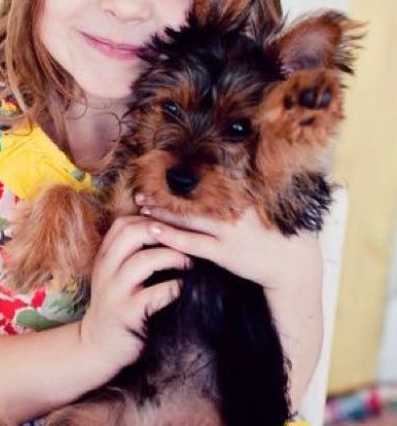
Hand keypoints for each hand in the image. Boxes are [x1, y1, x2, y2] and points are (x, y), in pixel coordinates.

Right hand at [79, 216, 189, 374]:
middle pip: (132, 233)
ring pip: (143, 261)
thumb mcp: (114, 273)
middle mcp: (105, 269)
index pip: (124, 223)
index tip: (173, 226)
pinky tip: (182, 287)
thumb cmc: (116, 302)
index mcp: (104, 256)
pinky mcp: (127, 314)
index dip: (151, 219)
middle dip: (163, 233)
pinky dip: (173, 287)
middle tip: (185, 241)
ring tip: (189, 263)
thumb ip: (129, 252)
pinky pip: (154, 294)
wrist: (97, 345)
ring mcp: (114, 291)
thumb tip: (163, 228)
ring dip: (172, 258)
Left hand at [136, 194, 320, 293]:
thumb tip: (207, 178)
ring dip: (162, 212)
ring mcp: (227, 231)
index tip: (156, 170)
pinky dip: (172, 236)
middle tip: (139, 188)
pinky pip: (193, 243)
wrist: (292, 262)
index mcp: (239, 193)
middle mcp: (231, 208)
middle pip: (189, 197)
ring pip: (187, 219)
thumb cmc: (269, 230)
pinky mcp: (225, 253)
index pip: (201, 181)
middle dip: (163, 193)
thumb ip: (233, 191)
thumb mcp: (255, 204)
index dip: (176, 177)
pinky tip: (154, 231)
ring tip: (141, 206)